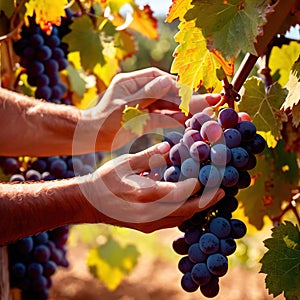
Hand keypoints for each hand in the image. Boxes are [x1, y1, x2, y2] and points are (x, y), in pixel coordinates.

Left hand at [74, 68, 220, 151]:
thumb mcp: (124, 108)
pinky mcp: (144, 115)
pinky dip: (174, 117)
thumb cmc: (103, 122)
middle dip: (188, 98)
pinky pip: (162, 115)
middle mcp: (140, 89)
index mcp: (132, 82)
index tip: (197, 95)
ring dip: (184, 108)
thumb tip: (168, 82)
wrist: (91, 136)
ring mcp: (143, 102)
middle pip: (168, 92)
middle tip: (212, 101)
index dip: (180, 89)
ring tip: (206, 110)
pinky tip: (188, 119)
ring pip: (167, 104)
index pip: (162, 81)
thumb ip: (147, 95)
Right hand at [79, 142, 224, 232]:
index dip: (200, 187)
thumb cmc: (105, 180)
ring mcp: (148, 223)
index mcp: (144, 194)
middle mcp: (149, 213)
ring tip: (210, 198)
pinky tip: (190, 204)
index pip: (181, 193)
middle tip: (223, 193)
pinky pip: (172, 222)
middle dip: (207, 202)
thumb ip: (149, 156)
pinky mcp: (146, 227)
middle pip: (187, 210)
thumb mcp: (125, 163)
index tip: (214, 179)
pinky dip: (185, 213)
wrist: (88, 203)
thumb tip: (169, 148)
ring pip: (181, 219)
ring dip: (197, 209)